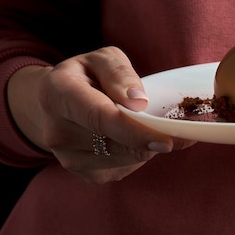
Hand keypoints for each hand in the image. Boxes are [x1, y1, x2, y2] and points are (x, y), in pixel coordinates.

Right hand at [7, 46, 195, 183]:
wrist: (54, 104)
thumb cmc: (85, 76)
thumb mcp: (102, 59)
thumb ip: (120, 74)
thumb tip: (140, 102)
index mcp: (59, 95)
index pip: (101, 119)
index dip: (136, 132)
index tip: (166, 141)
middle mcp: (58, 132)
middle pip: (119, 144)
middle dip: (154, 137)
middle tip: (181, 125)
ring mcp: (70, 159)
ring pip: (128, 159)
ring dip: (148, 144)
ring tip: (152, 123)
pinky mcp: (86, 174)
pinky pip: (127, 167)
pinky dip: (141, 153)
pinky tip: (137, 136)